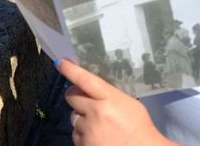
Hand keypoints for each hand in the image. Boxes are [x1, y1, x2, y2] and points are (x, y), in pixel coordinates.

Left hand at [56, 59, 173, 145]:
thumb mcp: (128, 104)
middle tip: (85, 102)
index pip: (85, 79)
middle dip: (76, 97)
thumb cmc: (139, 127)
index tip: (60, 62)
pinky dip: (84, 136)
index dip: (70, 70)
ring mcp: (88, 130)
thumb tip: (89, 90)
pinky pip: (77, 135)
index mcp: (109, 99)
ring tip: (99, 127)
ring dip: (83, 120)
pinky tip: (98, 138)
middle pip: (71, 97)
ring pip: (74, 118)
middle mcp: (96, 113)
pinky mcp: (84, 145)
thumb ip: (108, 95)